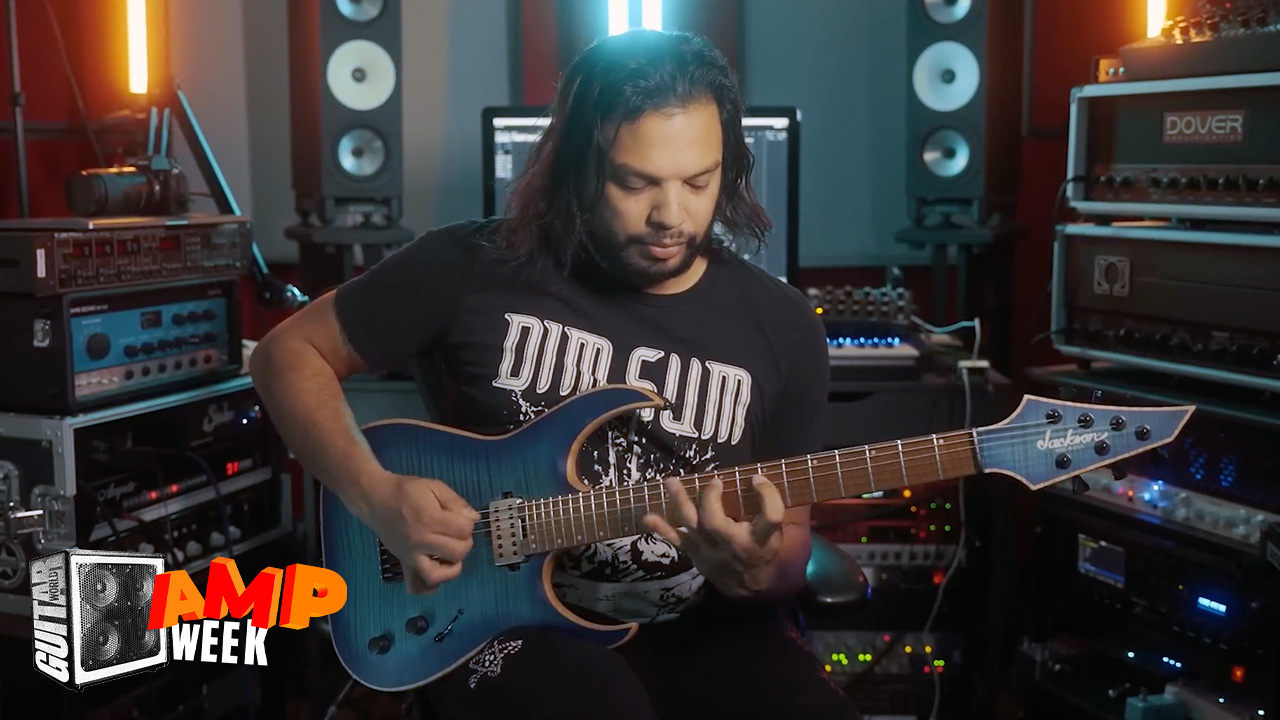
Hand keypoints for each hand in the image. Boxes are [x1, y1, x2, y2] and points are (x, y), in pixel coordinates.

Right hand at [359, 471, 480, 593]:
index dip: (468, 523)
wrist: (375, 498)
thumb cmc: (406, 490)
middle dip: (464, 541)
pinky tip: (437, 571)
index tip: (461, 517)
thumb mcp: (434, 487)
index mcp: (430, 519)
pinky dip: (429, 585)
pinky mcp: (403, 562)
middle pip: (457, 552)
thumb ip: (456, 502)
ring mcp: (410, 555)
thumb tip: (474, 518)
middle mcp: (420, 541)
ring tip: (451, 554)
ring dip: (452, 567)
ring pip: (438, 575)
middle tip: (457, 532)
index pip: (464, 530)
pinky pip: (415, 585)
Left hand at [643, 475, 785, 598]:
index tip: (755, 479)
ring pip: (691, 525)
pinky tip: (647, 517)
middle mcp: (733, 546)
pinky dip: (660, 528)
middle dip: (710, 498)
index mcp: (761, 539)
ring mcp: (709, 551)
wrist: (748, 586)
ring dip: (680, 501)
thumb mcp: (777, 532)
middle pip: (715, 522)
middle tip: (714, 481)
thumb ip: (772, 507)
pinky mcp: (695, 553)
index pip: (770, 516)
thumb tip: (756, 477)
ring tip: (670, 481)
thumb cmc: (762, 550)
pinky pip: (676, 541)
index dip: (766, 494)